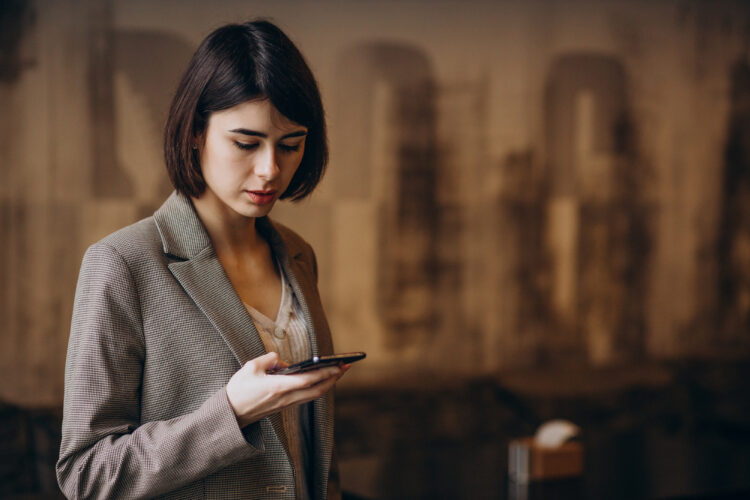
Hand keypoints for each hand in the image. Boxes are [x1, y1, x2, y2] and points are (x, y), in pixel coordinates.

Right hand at [226, 352, 348, 427]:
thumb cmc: (239, 390)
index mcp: (278, 386)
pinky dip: (316, 388)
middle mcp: (286, 398)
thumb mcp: (251, 366)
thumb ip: (270, 359)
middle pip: (317, 389)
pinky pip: (305, 397)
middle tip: (345, 367)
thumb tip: (284, 362)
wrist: (230, 414)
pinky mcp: (284, 407)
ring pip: (313, 395)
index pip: (308, 379)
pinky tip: (320, 381)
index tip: (338, 365)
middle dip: (333, 378)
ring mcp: (286, 404)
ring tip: (337, 372)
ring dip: (328, 384)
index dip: (325, 372)